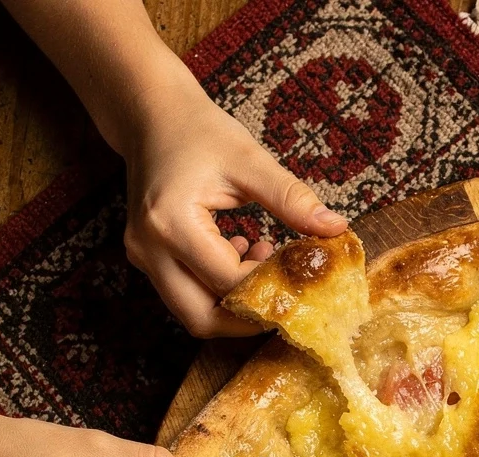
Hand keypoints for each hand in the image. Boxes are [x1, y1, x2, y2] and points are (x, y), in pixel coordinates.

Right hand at [118, 77, 347, 335]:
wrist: (151, 116)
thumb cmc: (199, 131)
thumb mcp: (249, 160)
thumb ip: (292, 199)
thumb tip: (336, 229)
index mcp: (171, 222)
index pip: (228, 282)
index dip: (271, 287)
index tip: (306, 274)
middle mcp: (148, 248)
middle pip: (201, 319)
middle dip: (250, 319)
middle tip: (290, 295)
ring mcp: (143, 256)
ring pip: (192, 314)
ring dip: (235, 305)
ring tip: (267, 261)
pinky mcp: (148, 259)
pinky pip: (187, 294)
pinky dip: (219, 291)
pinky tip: (246, 254)